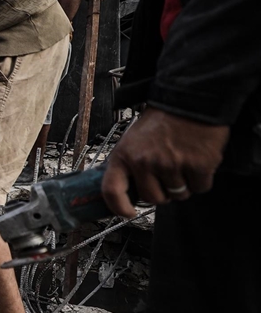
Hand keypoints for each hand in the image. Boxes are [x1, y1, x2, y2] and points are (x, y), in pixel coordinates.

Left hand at [102, 108, 228, 217]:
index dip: (119, 207)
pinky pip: (200, 188)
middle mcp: (144, 162)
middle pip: (153, 199)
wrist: (190, 100)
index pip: (112, 190)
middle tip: (167, 174)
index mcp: (124, 156)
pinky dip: (201, 179)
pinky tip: (197, 161)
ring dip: (183, 184)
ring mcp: (171, 164)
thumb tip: (123, 192)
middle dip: (162, 192)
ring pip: (179, 195)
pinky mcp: (198, 165)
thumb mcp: (131, 140)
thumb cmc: (161, 121)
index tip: (128, 212)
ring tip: (182, 161)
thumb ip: (127, 165)